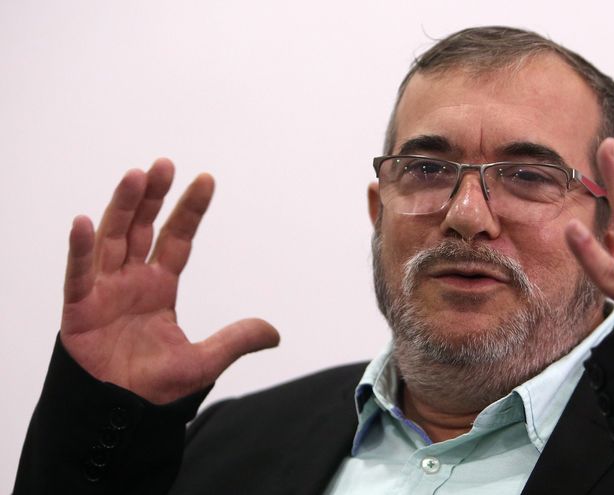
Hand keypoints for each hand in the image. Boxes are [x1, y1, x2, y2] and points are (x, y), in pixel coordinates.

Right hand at [60, 158, 279, 403]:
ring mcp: (103, 292)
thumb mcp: (204, 361)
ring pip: (112, 239)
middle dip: (153, 196)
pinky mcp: (79, 310)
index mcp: (160, 287)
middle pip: (141, 228)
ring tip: (135, 176)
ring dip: (121, 207)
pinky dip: (79, 250)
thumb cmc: (153, 387)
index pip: (177, 239)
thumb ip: (236, 341)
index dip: (190, 210)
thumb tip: (274, 333)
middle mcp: (131, 281)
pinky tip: (84, 222)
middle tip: (165, 164)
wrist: (119, 416)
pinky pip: (77, 275)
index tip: (206, 179)